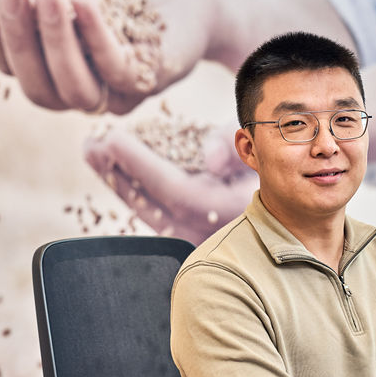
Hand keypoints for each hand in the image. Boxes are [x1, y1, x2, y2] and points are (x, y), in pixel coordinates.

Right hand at [0, 0, 216, 112]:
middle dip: (14, 33)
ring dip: (50, 38)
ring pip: (68, 90)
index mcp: (48, 57)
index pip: (6, 56)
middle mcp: (77, 81)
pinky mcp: (149, 81)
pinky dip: (94, 35)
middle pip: (31, 82)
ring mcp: (113, 89)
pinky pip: (114, 71)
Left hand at [84, 125, 256, 243]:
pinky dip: (134, 195)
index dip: (139, 162)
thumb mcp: (256, 143)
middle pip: (149, 202)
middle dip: (116, 170)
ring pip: (146, 211)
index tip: (112, 137)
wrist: (284, 202)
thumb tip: (208, 159)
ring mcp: (196, 238)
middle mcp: (207, 228)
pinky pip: (153, 217)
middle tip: (90, 145)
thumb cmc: (271, 162)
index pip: (170, 186)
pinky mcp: (188, 239)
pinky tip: (119, 176)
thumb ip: (229, 146)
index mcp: (223, 205)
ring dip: (119, 182)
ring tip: (96, 156)